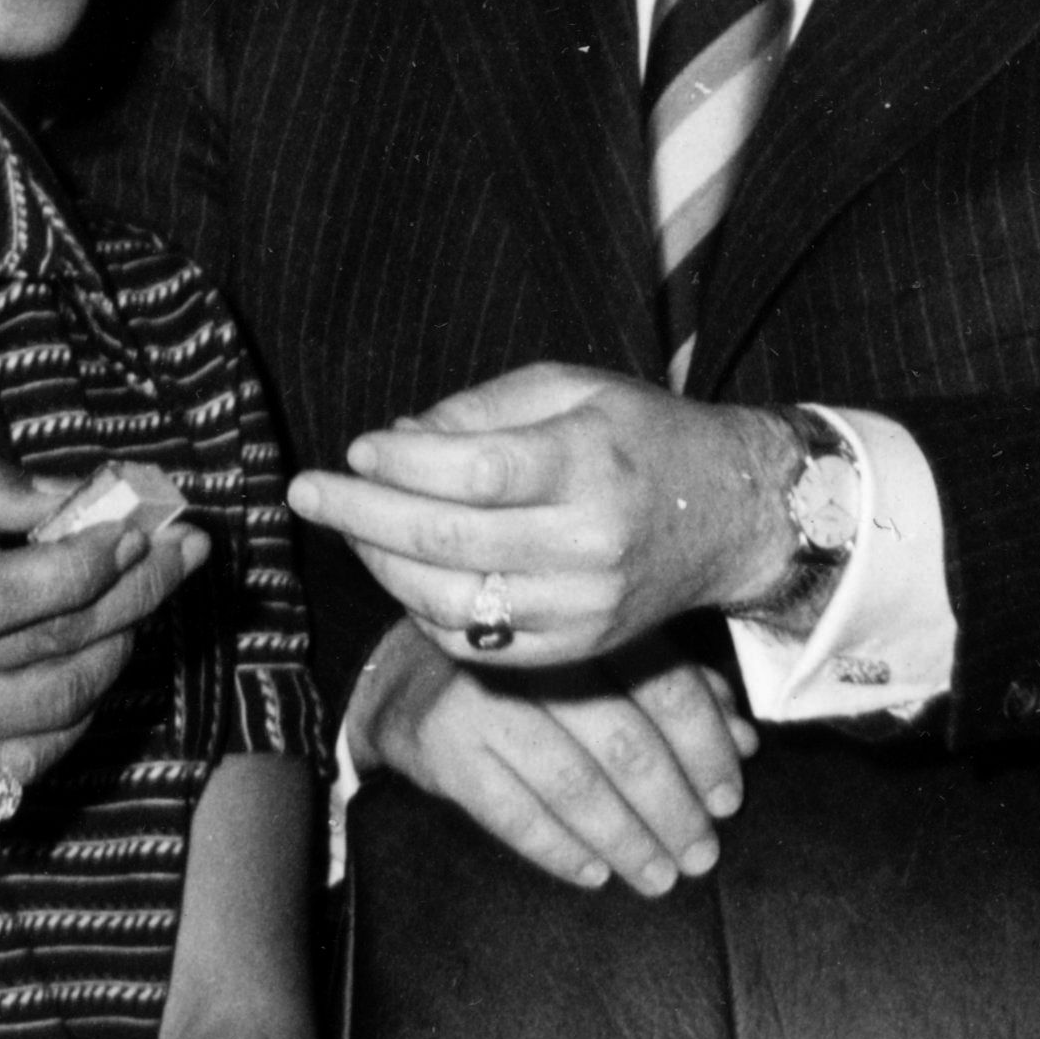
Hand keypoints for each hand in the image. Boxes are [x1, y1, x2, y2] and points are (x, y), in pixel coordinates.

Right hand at [0, 455, 201, 800]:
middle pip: (43, 650)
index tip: (138, 528)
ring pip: (52, 709)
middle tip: (184, 552)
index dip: (81, 566)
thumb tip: (71, 495)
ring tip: (147, 602)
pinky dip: (80, 714)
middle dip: (134, 596)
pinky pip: (26, 760)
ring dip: (119, 652)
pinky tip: (96, 666)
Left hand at [292, 367, 794, 665]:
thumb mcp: (573, 389)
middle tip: (306, 491)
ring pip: (450, 600)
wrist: (732, 515)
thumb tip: (395, 440)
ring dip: (380, 566)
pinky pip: (476, 642)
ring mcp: (582, 606)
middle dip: (361, 515)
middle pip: (448, 541)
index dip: (402, 463)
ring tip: (347, 528)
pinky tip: (399, 573)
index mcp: (590, 464)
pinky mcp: (576, 649)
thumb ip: (482, 410)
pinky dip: (422, 610)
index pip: (475, 471)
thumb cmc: (642, 437)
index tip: (358, 448)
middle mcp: (589, 543)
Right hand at [361, 634, 750, 892]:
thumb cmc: (531, 673)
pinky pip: (512, 813)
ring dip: (627, 840)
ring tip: (660, 877)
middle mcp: (536, 659)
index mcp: (588, 628)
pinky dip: (559, 849)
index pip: (665, 689)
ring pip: (573, 784)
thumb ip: (674, 690)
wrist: (407, 678)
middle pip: (624, 743)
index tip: (731, 799)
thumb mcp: (603, 664)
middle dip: (673, 808)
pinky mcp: (442, 747)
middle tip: (703, 853)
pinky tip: (596, 874)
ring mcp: (484, 702)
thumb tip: (746, 740)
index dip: (706, 750)